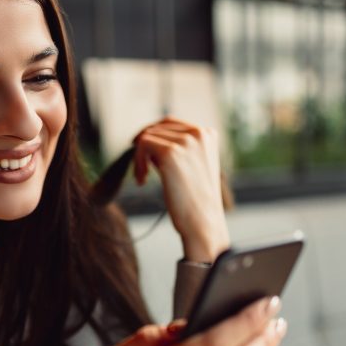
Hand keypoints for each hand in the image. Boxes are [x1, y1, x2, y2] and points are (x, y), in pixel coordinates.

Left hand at [132, 117, 228, 261]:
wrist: (203, 222)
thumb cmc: (195, 201)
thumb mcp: (192, 166)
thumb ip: (177, 149)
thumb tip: (145, 138)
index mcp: (208, 134)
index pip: (170, 123)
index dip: (152, 135)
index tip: (141, 152)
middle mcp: (200, 133)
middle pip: (156, 128)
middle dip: (144, 149)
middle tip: (142, 173)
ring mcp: (186, 141)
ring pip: (147, 137)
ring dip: (139, 158)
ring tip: (143, 179)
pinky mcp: (170, 153)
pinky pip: (142, 146)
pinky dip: (137, 162)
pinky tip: (141, 181)